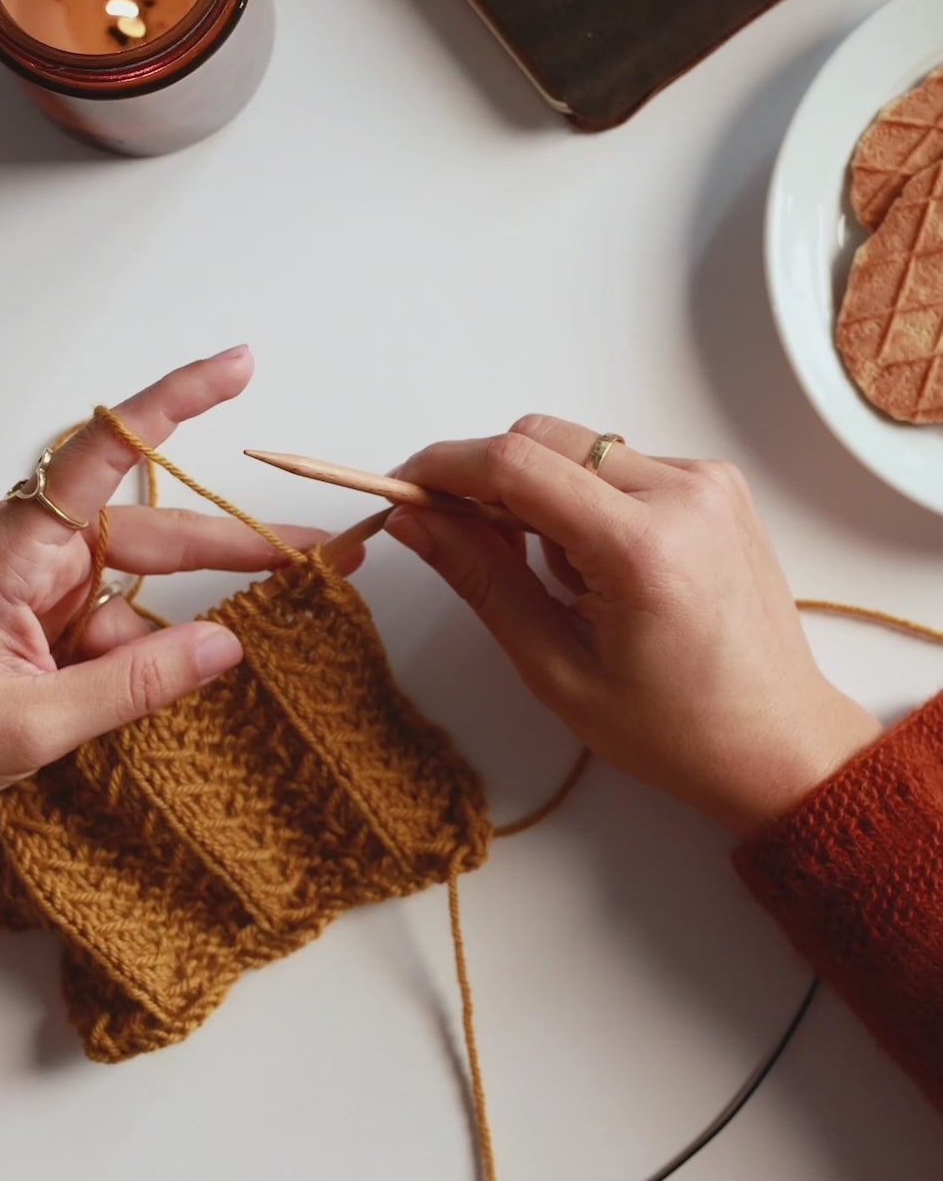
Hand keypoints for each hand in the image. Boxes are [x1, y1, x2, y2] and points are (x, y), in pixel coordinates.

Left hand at [0, 349, 329, 808]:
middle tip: (320, 555)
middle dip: (236, 543)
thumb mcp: (30, 723)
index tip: (238, 366)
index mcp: (16, 549)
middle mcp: (29, 548)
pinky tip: (122, 694)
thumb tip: (229, 644)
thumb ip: (134, 683)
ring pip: (136, 585)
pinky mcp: (35, 615)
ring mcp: (33, 582)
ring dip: (176, 622)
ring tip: (209, 649)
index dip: (176, 402)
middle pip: (153, 530)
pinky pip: (110, 623)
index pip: (108, 452)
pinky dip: (131, 658)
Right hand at [387, 416, 881, 835]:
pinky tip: (603, 571)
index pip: (514, 464)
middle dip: (491, 485)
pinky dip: (588, 503)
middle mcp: (683, 493)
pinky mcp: (716, 485)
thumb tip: (412, 520)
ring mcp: (707, 481)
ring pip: (578, 450)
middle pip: (542, 438)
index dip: (443, 468)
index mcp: (642, 547)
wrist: (778, 742)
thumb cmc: (673, 729)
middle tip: (478, 552)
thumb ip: (482, 580)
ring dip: (545, 498)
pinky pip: (619, 465)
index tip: (401, 490)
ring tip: (565, 584)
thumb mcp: (556, 669)